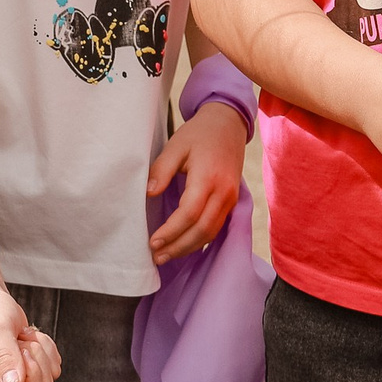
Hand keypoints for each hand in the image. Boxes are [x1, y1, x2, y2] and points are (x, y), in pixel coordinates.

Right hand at [0, 277, 61, 381]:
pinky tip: (29, 338)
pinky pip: (53, 368)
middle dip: (37, 359)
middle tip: (20, 339)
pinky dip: (46, 349)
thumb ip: (5, 357)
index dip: (29, 372)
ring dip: (41, 351)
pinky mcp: (29, 375)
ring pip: (48, 378)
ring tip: (22, 337)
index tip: (21, 346)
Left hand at [147, 102, 246, 263]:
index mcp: (208, 177)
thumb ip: (161, 170)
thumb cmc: (199, 133)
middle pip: (202, 229)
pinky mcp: (231, 200)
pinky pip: (217, 226)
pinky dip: (200, 239)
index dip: (171, 232)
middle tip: (156, 257)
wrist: (228, 123)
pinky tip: (184, 245)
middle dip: (179, 247)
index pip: (189, 213)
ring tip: (166, 255)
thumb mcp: (175, 145)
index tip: (152, 242)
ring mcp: (231, 198)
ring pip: (211, 232)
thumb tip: (149, 194)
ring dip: (189, 247)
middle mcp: (224, 191)